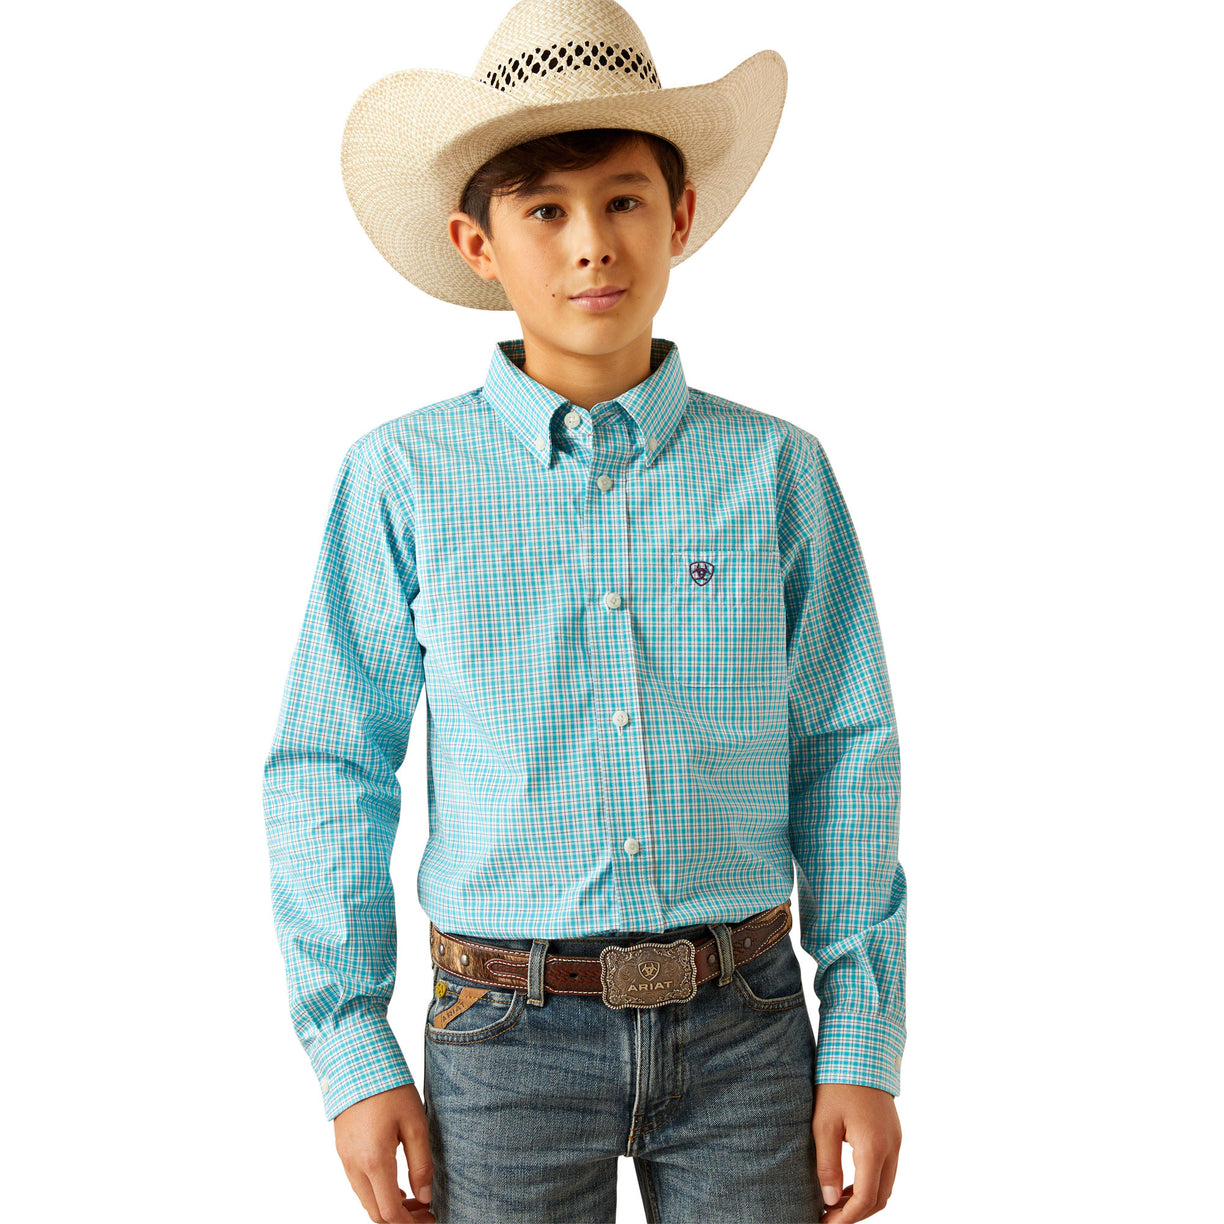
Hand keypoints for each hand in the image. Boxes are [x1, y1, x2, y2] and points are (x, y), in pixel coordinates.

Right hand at [334, 1084, 435, 1222]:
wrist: (357, 1063)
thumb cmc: (389, 1089)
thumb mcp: (415, 1124)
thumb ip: (421, 1164)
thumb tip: (426, 1197)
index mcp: (374, 1161)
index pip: (390, 1212)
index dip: (411, 1223)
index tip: (430, 1218)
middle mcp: (354, 1166)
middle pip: (375, 1213)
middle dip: (401, 1220)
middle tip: (425, 1212)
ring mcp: (345, 1159)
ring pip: (366, 1200)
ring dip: (388, 1207)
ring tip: (415, 1199)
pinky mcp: (343, 1151)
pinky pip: (359, 1184)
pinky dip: (377, 1193)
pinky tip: (396, 1185)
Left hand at [813, 1082, 901, 1220]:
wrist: (860, 1050)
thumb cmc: (837, 1083)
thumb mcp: (823, 1123)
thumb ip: (827, 1164)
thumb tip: (830, 1200)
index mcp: (874, 1147)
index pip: (866, 1198)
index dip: (846, 1218)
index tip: (825, 1223)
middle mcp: (891, 1147)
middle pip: (880, 1197)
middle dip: (856, 1214)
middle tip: (828, 1218)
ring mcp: (895, 1140)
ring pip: (885, 1185)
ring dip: (863, 1200)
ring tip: (834, 1204)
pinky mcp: (892, 1133)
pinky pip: (886, 1169)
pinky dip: (869, 1183)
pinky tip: (847, 1183)